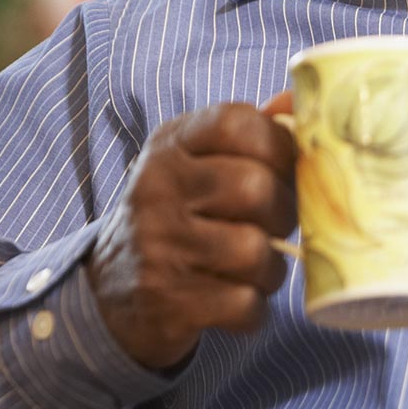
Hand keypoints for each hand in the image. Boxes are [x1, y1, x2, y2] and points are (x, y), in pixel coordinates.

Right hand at [86, 92, 296, 369]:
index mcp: (170, 144)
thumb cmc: (179, 212)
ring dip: (272, 267)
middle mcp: (156, 187)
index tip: (287, 169)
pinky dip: (255, 308)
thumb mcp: (200, 161)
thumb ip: (250, 131)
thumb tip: (296, 101)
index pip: (237, 122)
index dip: (279, 145)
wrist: (111, 291)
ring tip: (260, 265)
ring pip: (254, 250)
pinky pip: (243, 303)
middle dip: (285, 212)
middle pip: (255, 188)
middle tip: (279, 224)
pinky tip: (242, 299)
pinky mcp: (165, 300)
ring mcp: (156, 244)